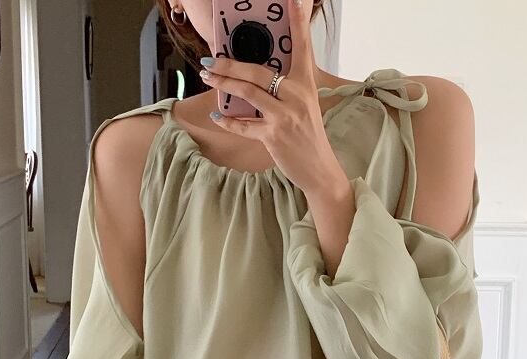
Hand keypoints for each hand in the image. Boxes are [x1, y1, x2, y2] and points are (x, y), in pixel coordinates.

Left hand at [200, 0, 347, 196]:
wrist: (319, 169)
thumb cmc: (308, 136)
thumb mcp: (304, 106)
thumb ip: (285, 89)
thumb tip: (254, 77)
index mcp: (305, 85)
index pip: (302, 47)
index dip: (298, 22)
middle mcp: (296, 96)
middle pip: (258, 71)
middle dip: (229, 63)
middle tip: (210, 58)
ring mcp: (285, 117)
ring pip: (247, 92)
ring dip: (223, 83)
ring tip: (207, 75)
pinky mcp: (274, 136)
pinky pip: (244, 125)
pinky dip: (227, 120)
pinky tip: (216, 114)